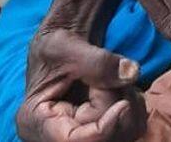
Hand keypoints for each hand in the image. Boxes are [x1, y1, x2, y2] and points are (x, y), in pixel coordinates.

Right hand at [16, 28, 145, 141]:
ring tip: (122, 79)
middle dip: (117, 108)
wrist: (67, 38)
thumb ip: (98, 62)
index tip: (124, 105)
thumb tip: (130, 74)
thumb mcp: (70, 47)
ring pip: (119, 136)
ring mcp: (79, 132)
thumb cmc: (57, 41)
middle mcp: (56, 135)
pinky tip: (128, 89)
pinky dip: (135, 110)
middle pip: (100, 139)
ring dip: (131, 108)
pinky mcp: (99, 127)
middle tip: (120, 76)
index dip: (102, 130)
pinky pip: (127, 129)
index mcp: (36, 120)